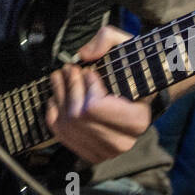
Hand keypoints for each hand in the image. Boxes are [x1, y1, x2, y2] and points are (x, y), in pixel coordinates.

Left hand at [46, 24, 156, 165]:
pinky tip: (58, 99)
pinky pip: (61, 135)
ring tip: (60, 78)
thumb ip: (107, 39)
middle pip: (77, 115)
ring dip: (59, 96)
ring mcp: (105, 152)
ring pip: (67, 125)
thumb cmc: (133, 72)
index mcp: (137, 120)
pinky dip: (54, 114)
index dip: (86, 85)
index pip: (95, 107)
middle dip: (69, 87)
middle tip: (68, 69)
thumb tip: (85, 54)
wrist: (140, 97)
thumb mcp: (127, 46)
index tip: (88, 71)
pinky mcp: (90, 154)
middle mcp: (122, 142)